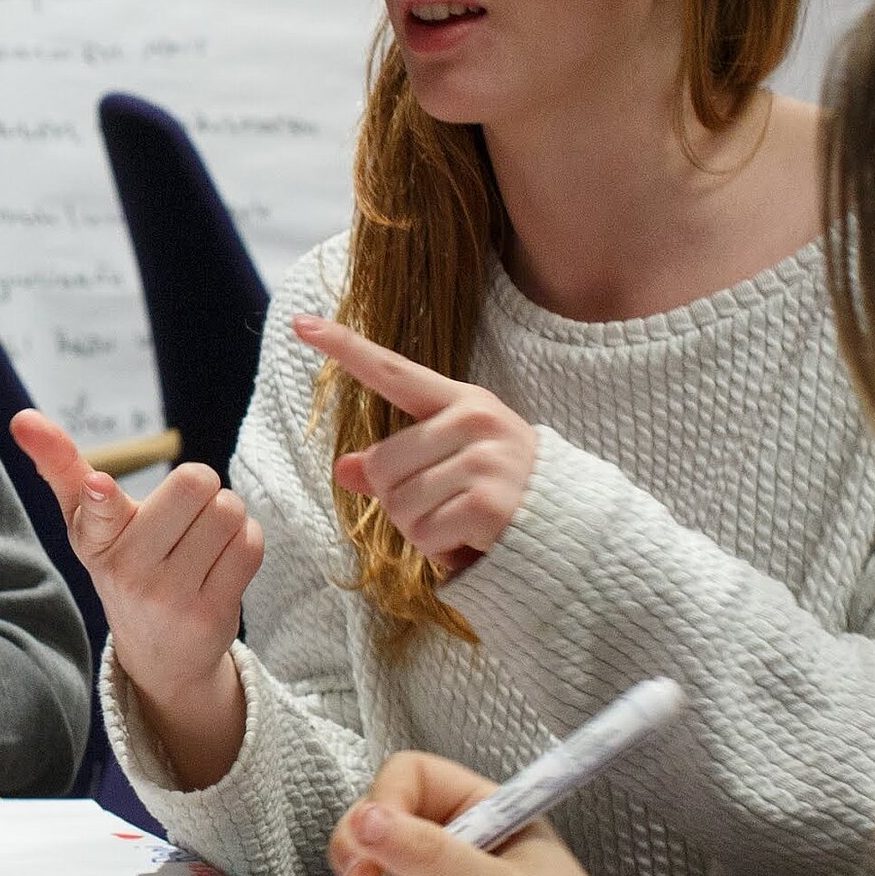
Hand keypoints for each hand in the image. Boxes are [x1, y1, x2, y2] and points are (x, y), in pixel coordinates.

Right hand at [7, 410, 262, 740]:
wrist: (158, 653)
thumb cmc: (123, 562)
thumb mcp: (88, 522)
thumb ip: (61, 466)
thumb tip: (22, 418)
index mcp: (93, 537)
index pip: (94, 508)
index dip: (99, 495)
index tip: (99, 488)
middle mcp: (126, 569)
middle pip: (196, 483)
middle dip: (203, 487)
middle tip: (186, 515)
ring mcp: (168, 597)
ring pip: (229, 511)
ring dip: (228, 515)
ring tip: (202, 540)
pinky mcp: (209, 615)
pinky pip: (250, 544)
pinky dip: (246, 540)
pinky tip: (222, 560)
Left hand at [292, 315, 536, 580]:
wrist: (573, 531)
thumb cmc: (506, 495)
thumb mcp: (454, 466)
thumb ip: (397, 464)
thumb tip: (343, 468)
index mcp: (463, 402)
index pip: (394, 371)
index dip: (345, 348)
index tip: (301, 323)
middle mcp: (474, 421)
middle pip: (382, 466)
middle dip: (400, 502)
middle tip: (445, 509)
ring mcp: (484, 460)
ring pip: (399, 505)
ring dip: (421, 531)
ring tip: (463, 526)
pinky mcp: (487, 503)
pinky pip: (424, 534)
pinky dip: (439, 552)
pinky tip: (471, 544)